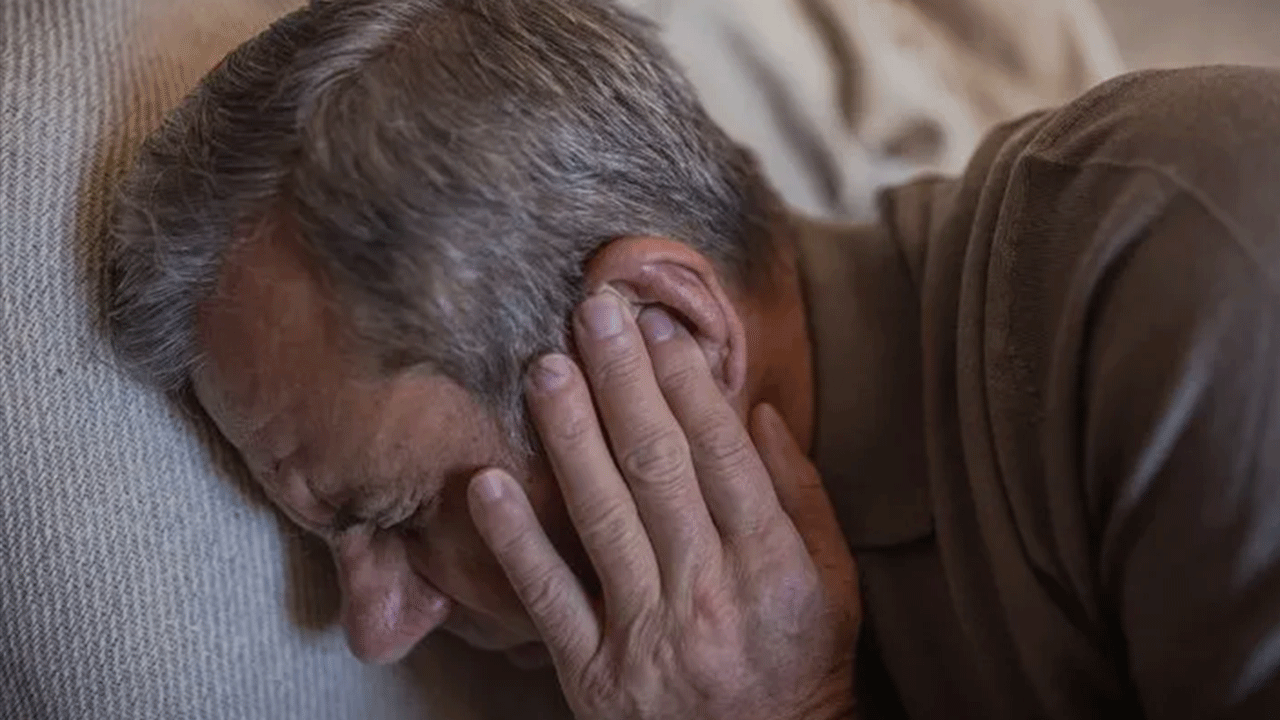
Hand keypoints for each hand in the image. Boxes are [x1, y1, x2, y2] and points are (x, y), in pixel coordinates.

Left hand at [466, 288, 859, 719]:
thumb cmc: (799, 663)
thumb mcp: (834, 583)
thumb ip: (801, 496)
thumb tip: (757, 411)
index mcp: (771, 565)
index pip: (722, 457)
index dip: (688, 385)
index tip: (658, 328)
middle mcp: (707, 592)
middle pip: (658, 470)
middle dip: (623, 383)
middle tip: (591, 313)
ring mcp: (645, 633)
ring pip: (602, 518)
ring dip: (569, 436)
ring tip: (544, 368)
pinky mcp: (592, 673)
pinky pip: (548, 598)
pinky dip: (516, 541)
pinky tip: (486, 483)